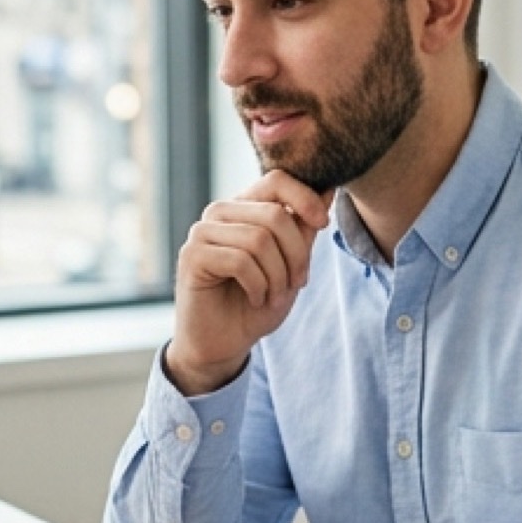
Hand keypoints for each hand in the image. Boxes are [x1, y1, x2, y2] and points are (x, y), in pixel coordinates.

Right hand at [164, 171, 332, 395]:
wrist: (224, 342)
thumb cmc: (256, 303)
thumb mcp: (291, 264)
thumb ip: (304, 228)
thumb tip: (329, 187)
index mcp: (244, 207)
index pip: (276, 180)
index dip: (305, 198)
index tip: (323, 225)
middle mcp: (220, 213)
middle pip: (274, 214)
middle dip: (297, 254)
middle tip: (298, 283)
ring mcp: (202, 232)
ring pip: (259, 239)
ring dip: (278, 275)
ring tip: (274, 295)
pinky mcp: (192, 256)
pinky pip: (240, 261)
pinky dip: (258, 286)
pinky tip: (255, 299)